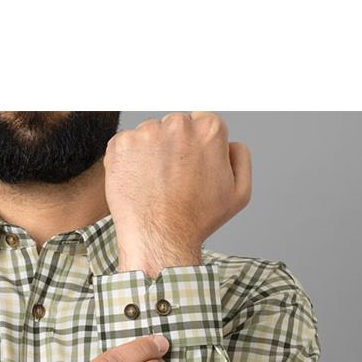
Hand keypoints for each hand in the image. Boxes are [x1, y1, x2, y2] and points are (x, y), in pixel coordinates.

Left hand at [103, 111, 251, 279]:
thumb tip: (230, 143)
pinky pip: (126, 145)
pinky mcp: (121, 144)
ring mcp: (147, 133)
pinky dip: (130, 161)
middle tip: (173, 179)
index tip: (190, 166)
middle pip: (174, 126)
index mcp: (209, 130)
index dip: (197, 147)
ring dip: (151, 153)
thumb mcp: (239, 193)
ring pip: (149, 135)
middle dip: (173, 146)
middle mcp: (178, 124)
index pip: (201, 122)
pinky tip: (139, 183)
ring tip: (155, 184)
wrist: (159, 239)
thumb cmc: (196, 221)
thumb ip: (240, 157)